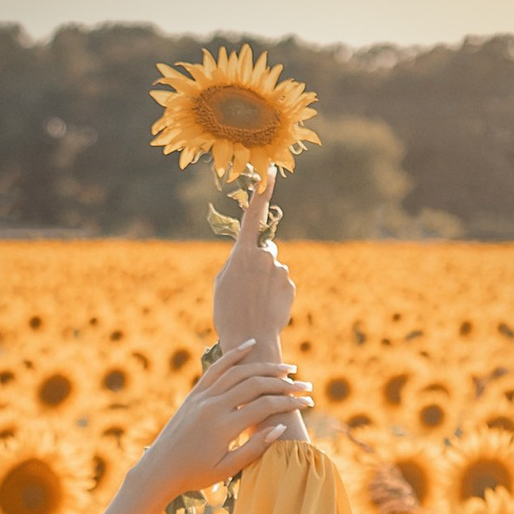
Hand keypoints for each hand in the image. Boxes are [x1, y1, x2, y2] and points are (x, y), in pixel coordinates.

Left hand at [83, 338, 312, 513]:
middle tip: (305, 386)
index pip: (265, 407)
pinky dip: (234, 355)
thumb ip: (254, 448)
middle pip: (255, 384)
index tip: (308, 404)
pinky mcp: (194, 394)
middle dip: (284, 384)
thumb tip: (281, 427)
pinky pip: (216, 368)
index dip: (290, 403)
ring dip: (265, 367)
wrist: (160, 469)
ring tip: (288, 369)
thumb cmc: (195, 475)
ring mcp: (201, 397)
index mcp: (223, 427)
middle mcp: (212, 406)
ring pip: (238, 372)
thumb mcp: (227, 469)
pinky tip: (250, 345)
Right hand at [212, 169, 295, 351]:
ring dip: (265, 281)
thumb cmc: (228, 312)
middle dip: (258, 263)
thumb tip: (254, 257)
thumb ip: (238, 262)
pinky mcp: (290, 285)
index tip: (271, 172)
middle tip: (246, 290)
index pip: (253, 216)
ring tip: (254, 303)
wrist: (250, 340)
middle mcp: (265, 257)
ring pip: (273, 269)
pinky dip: (275, 293)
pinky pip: (281, 283)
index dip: (262, 193)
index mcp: (243, 253)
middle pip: (264, 250)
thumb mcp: (222, 282)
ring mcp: (280, 270)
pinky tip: (267, 308)